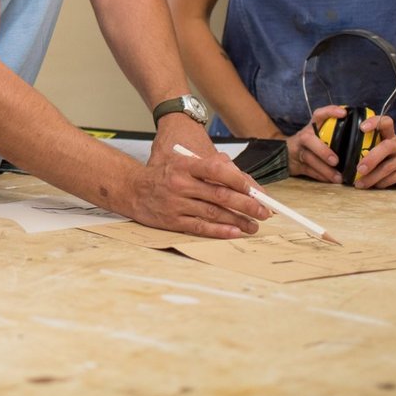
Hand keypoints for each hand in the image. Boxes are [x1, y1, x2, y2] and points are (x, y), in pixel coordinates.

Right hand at [131, 126, 270, 238]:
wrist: (133, 188)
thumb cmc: (165, 174)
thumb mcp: (184, 162)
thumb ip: (212, 168)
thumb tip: (245, 183)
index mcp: (185, 165)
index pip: (217, 171)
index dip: (240, 181)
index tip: (256, 191)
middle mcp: (180, 183)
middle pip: (220, 195)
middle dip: (246, 205)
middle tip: (263, 212)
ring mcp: (176, 203)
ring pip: (213, 213)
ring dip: (237, 221)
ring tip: (253, 225)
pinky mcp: (172, 220)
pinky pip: (200, 227)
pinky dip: (219, 231)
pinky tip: (234, 232)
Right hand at [288, 106, 346, 183]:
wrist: (285, 154)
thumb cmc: (311, 145)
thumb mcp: (319, 135)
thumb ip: (335, 134)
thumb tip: (364, 135)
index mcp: (312, 127)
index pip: (319, 115)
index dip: (330, 112)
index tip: (343, 113)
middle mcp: (304, 136)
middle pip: (309, 140)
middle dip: (322, 151)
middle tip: (336, 161)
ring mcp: (298, 151)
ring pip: (309, 159)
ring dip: (324, 169)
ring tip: (338, 178)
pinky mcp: (296, 165)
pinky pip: (309, 171)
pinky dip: (321, 177)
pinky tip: (331, 181)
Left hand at [352, 115, 395, 187]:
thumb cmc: (390, 161)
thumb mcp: (380, 151)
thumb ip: (367, 149)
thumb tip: (342, 157)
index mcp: (390, 136)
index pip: (385, 122)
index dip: (374, 122)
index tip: (361, 128)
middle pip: (386, 147)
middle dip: (371, 159)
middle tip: (359, 169)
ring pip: (388, 167)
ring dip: (372, 177)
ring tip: (360, 184)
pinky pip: (394, 177)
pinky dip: (382, 183)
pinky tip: (374, 186)